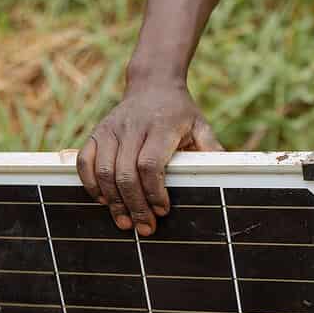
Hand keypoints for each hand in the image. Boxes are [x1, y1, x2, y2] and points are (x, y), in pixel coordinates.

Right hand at [77, 84, 220, 235]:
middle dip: (134, 206)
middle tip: (144, 228)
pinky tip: (104, 201)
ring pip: (104, 172)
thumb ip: (211, 150)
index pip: (150, 164)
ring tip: (125, 222)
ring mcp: (111, 130)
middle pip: (126, 174)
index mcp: (161, 128)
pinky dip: (91, 184)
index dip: (154, 191)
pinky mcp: (97, 133)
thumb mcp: (201, 125)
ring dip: (113, 202)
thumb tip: (228, 175)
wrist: (153, 84)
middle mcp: (133, 128)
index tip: (163, 210)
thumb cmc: (180, 112)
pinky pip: (85, 162)